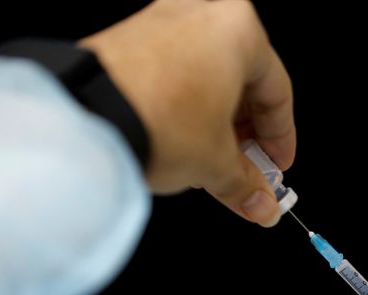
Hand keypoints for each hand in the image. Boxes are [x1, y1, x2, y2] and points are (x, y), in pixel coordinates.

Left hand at [80, 0, 295, 226]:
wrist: (86, 116)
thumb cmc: (157, 119)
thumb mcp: (216, 161)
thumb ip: (246, 183)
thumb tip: (260, 203)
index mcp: (239, 29)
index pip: (278, 93)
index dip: (281, 139)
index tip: (277, 167)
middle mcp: (202, 13)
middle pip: (243, 82)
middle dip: (247, 134)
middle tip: (248, 170)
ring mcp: (162, 21)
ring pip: (208, 77)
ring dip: (217, 123)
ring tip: (213, 162)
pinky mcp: (130, 37)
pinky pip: (175, 73)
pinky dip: (186, 108)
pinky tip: (183, 142)